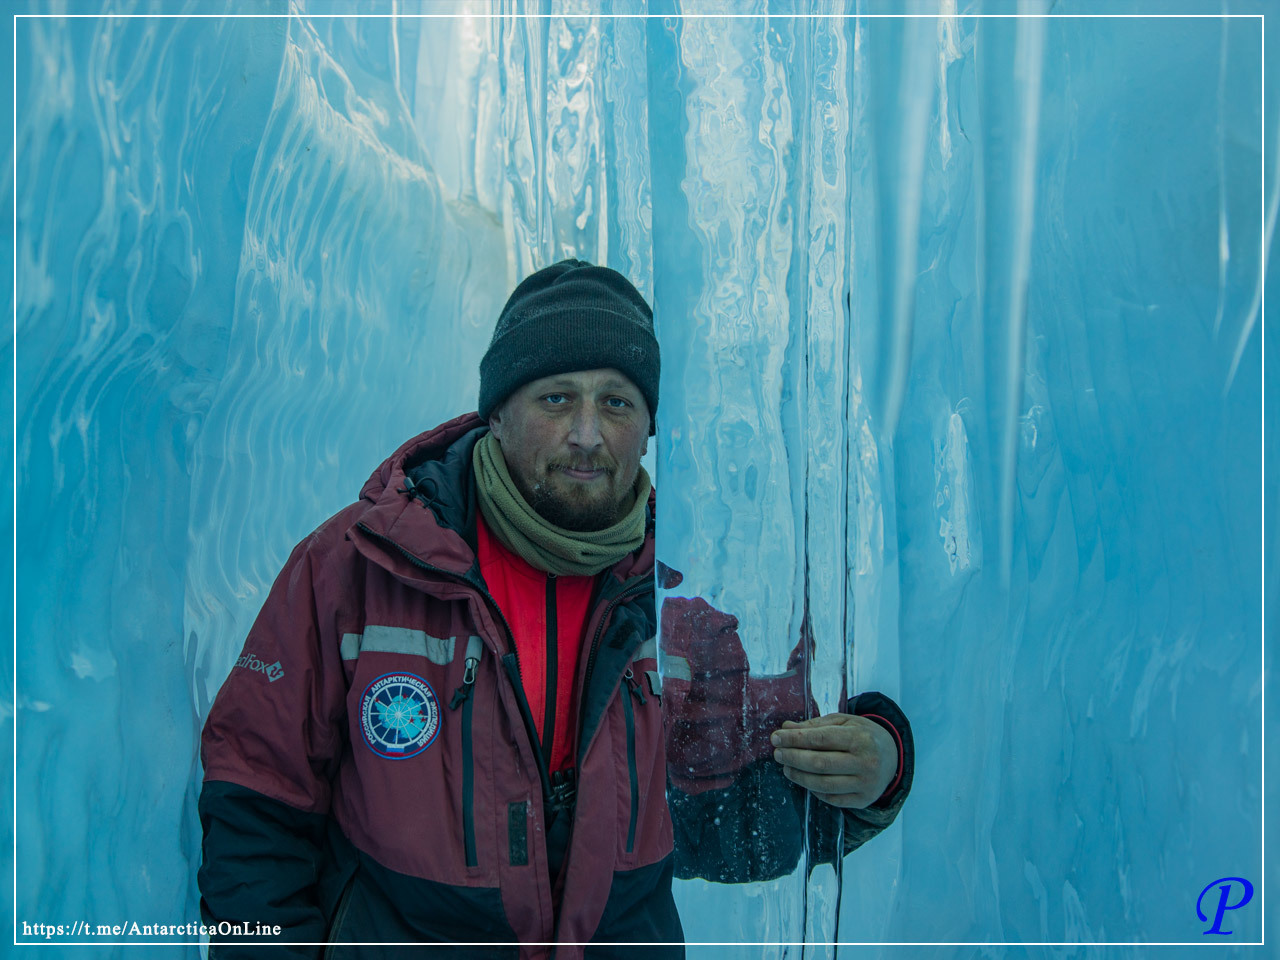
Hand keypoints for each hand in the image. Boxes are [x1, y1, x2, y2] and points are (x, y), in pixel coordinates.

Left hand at [770, 713, 897, 808]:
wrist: (893, 757)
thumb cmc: (863, 735)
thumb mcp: (844, 722)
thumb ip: (815, 725)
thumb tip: (786, 729)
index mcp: (860, 738)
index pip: (821, 739)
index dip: (795, 739)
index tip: (776, 738)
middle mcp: (865, 762)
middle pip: (820, 763)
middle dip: (793, 758)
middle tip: (777, 754)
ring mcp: (865, 784)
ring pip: (823, 784)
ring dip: (799, 776)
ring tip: (786, 768)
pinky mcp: (863, 800)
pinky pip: (831, 799)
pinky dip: (814, 790)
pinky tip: (804, 780)